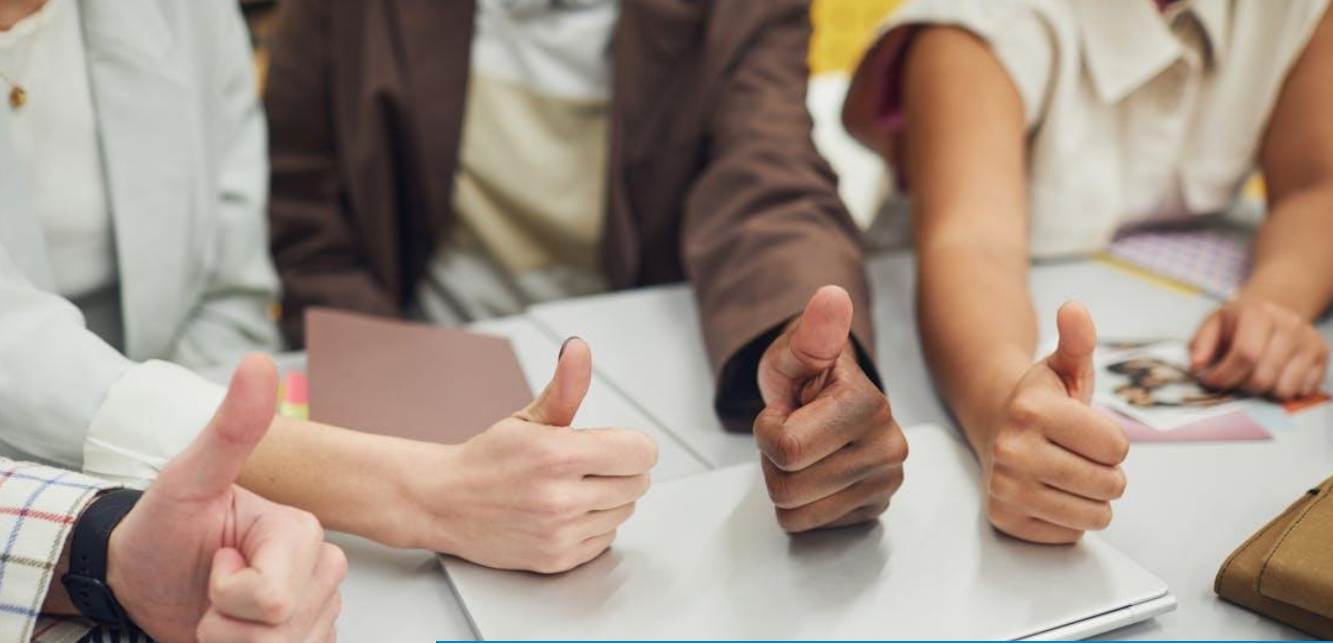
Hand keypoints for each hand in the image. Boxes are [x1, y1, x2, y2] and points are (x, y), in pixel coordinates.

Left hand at [109, 355, 346, 642]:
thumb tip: (259, 364)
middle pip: (286, 631)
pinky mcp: (310, 635)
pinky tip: (242, 629)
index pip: (275, 598)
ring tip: (221, 612)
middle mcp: (321, 566)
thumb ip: (230, 429)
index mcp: (301, 530)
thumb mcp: (187, 481)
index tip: (212, 561)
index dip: (228, 595)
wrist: (145, 579)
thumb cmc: (163, 531)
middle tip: (212, 591)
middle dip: (232, 626)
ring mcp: (319, 605)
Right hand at [416, 338, 657, 572]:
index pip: (641, 453)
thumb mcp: (528, 417)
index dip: (633, 445)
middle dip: (621, 470)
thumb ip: (566, 385)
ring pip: (624, 512)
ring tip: (572, 488)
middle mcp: (562, 498)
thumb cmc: (487, 459)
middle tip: (589, 465)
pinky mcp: (557, 558)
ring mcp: (560, 532)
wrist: (443, 502)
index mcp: (560, 455)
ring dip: (608, 499)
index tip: (617, 444)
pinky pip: (606, 539)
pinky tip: (565, 513)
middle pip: (638, 483)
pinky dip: (593, 526)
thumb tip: (579, 349)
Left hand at [754, 286, 906, 531]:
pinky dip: (801, 503)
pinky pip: (809, 526)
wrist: (823, 399)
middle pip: (788, 487)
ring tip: (801, 451)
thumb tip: (831, 299)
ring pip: (795, 513)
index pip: (787, 449)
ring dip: (784, 482)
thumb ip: (811, 333)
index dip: (767, 430)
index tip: (785, 410)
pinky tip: (814, 471)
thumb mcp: (796, 349)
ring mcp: (884, 482)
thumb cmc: (805, 376)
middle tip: (791, 432)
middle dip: (773, 460)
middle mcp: (888, 448)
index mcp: (868, 406)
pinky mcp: (873, 508)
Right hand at [983, 302, 1129, 543]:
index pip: (1117, 448)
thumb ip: (1077, 340)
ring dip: (1093, 498)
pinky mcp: (1005, 519)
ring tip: (1070, 476)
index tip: (1087, 430)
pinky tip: (1050, 493)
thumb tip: (1074, 308)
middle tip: (1080, 455)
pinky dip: (1070, 519)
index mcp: (1032, 411)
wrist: (996, 429)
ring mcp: (1005, 488)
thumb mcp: (1064, 367)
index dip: (1112, 440)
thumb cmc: (1043, 402)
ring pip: (1095, 514)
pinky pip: (1071, 534)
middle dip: (1107, 472)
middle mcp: (1012, 451)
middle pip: (1109, 484)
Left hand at [1191, 297, 1328, 399]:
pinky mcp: (1322, 353)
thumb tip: (1197, 366)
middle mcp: (1289, 324)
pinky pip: (1303, 390)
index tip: (1211, 382)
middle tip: (1233, 381)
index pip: (1245, 355)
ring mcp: (1309, 339)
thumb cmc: (1238, 322)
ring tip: (1254, 376)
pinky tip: (1275, 375)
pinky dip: (1284, 390)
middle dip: (1241, 387)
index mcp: (1258, 313)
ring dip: (1264, 391)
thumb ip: (1201, 345)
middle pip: (1263, 377)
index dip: (1224, 376)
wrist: (1275, 306)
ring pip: (1284, 388)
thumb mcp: (1213, 324)